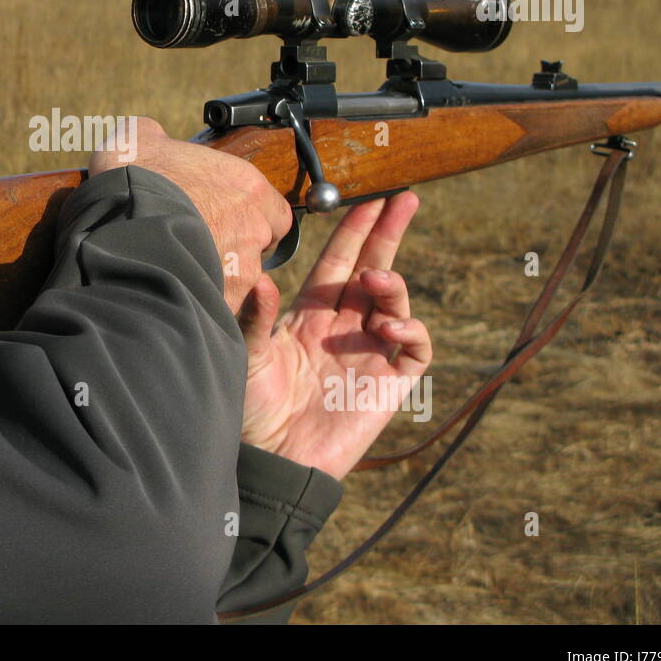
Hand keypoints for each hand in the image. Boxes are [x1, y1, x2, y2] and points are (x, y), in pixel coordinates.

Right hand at [88, 118, 291, 312]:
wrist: (117, 220)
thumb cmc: (132, 175)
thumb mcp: (142, 137)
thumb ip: (161, 140)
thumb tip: (152, 140)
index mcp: (247, 186)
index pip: (275, 212)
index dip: (252, 219)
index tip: (227, 222)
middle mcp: (253, 227)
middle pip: (259, 248)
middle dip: (235, 250)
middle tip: (198, 246)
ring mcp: (241, 268)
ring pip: (239, 281)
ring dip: (215, 277)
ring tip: (177, 270)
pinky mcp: (221, 299)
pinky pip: (216, 305)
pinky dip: (197, 300)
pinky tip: (171, 289)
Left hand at [236, 191, 432, 479]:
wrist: (273, 461)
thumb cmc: (251, 409)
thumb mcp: (247, 358)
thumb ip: (254, 319)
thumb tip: (261, 279)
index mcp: (309, 314)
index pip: (338, 261)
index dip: (354, 231)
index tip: (368, 200)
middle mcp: (342, 326)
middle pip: (373, 269)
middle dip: (389, 233)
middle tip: (405, 199)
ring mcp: (368, 352)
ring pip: (394, 302)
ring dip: (391, 282)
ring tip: (376, 278)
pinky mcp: (388, 382)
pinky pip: (413, 347)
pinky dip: (410, 328)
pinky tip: (389, 324)